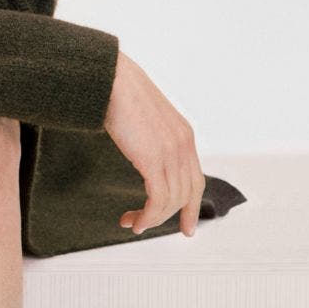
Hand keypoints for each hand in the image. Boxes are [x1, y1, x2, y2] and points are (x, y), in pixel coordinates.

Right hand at [100, 50, 206, 236]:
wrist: (112, 80)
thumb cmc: (121, 96)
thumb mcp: (146, 122)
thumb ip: (153, 140)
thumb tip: (146, 159)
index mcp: (184, 136)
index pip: (196, 180)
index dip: (192, 207)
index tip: (187, 227)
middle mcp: (183, 145)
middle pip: (186, 194)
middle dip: (169, 217)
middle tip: (143, 226)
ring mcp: (171, 152)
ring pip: (171, 201)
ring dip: (151, 219)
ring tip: (132, 223)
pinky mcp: (154, 159)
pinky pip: (158, 200)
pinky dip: (147, 216)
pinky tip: (133, 220)